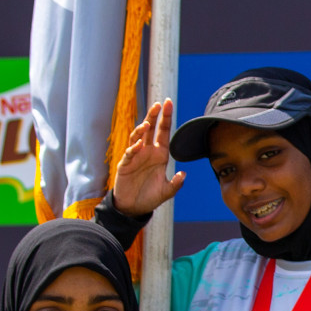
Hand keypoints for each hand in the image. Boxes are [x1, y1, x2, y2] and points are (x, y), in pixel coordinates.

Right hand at [112, 98, 185, 216]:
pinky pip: (130, 153)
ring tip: (147, 124)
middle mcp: (148, 152)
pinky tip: (138, 145)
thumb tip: (184, 174)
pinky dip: (134, 148)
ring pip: (138, 137)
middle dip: (154, 116)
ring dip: (142, 130)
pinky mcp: (126, 164)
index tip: (168, 103)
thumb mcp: (167, 192)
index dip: (165, 118)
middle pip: (150, 130)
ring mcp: (136, 156)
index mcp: (160, 155)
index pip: (164, 133)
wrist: (134, 207)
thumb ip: (176, 184)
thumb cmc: (150, 197)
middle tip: (158, 104)